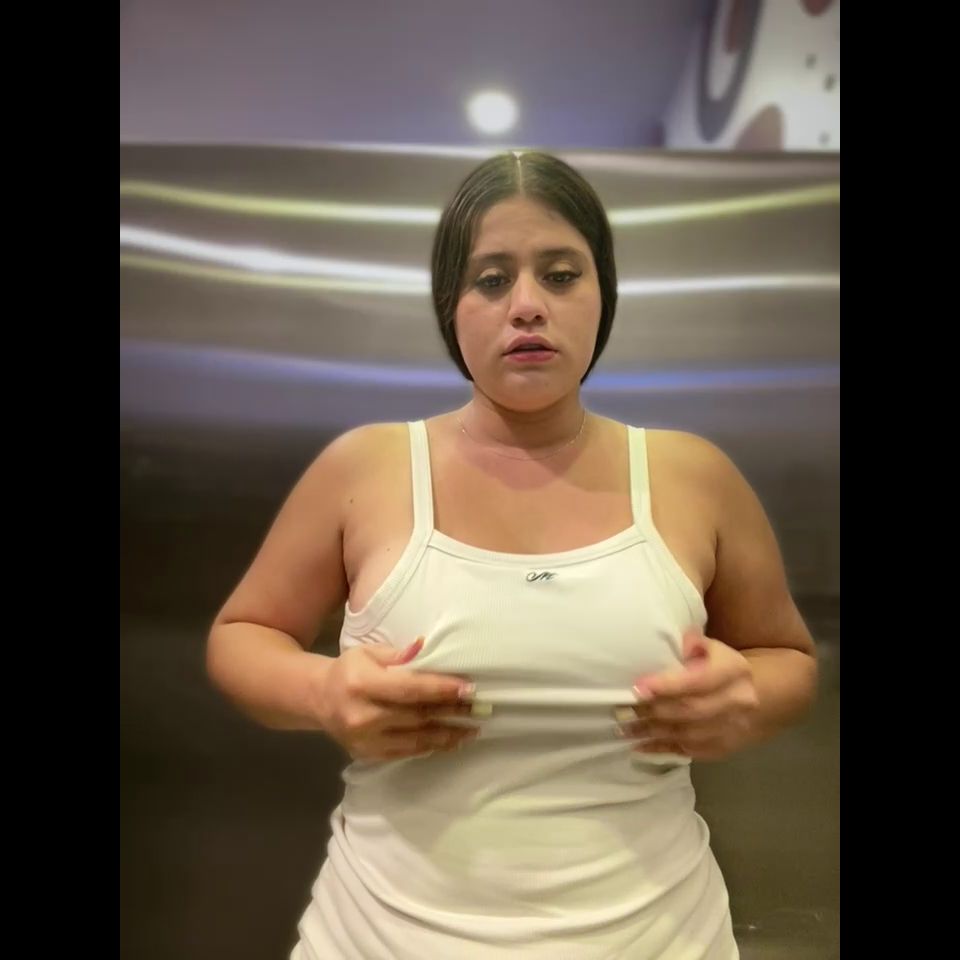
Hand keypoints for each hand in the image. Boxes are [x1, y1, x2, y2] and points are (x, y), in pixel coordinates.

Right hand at [317, 638, 478, 759]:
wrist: (318, 699)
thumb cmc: (350, 670)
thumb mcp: (369, 652)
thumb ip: (399, 654)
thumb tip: (426, 647)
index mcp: (361, 684)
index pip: (409, 688)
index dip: (440, 689)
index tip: (468, 688)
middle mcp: (362, 715)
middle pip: (416, 715)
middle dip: (451, 712)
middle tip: (479, 709)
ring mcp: (364, 740)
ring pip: (415, 739)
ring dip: (447, 735)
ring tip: (472, 730)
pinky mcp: (367, 754)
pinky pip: (405, 752)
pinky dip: (429, 747)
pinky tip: (448, 741)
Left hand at [619, 630, 758, 759]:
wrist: (757, 698)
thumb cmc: (722, 667)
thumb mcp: (712, 647)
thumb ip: (692, 643)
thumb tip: (675, 645)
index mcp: (734, 671)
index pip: (698, 681)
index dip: (667, 685)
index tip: (638, 688)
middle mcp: (737, 701)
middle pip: (690, 710)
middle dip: (653, 710)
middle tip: (623, 709)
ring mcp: (732, 729)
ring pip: (687, 734)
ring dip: (652, 731)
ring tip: (624, 728)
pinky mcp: (723, 749)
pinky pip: (689, 752)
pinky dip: (661, 749)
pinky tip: (639, 746)